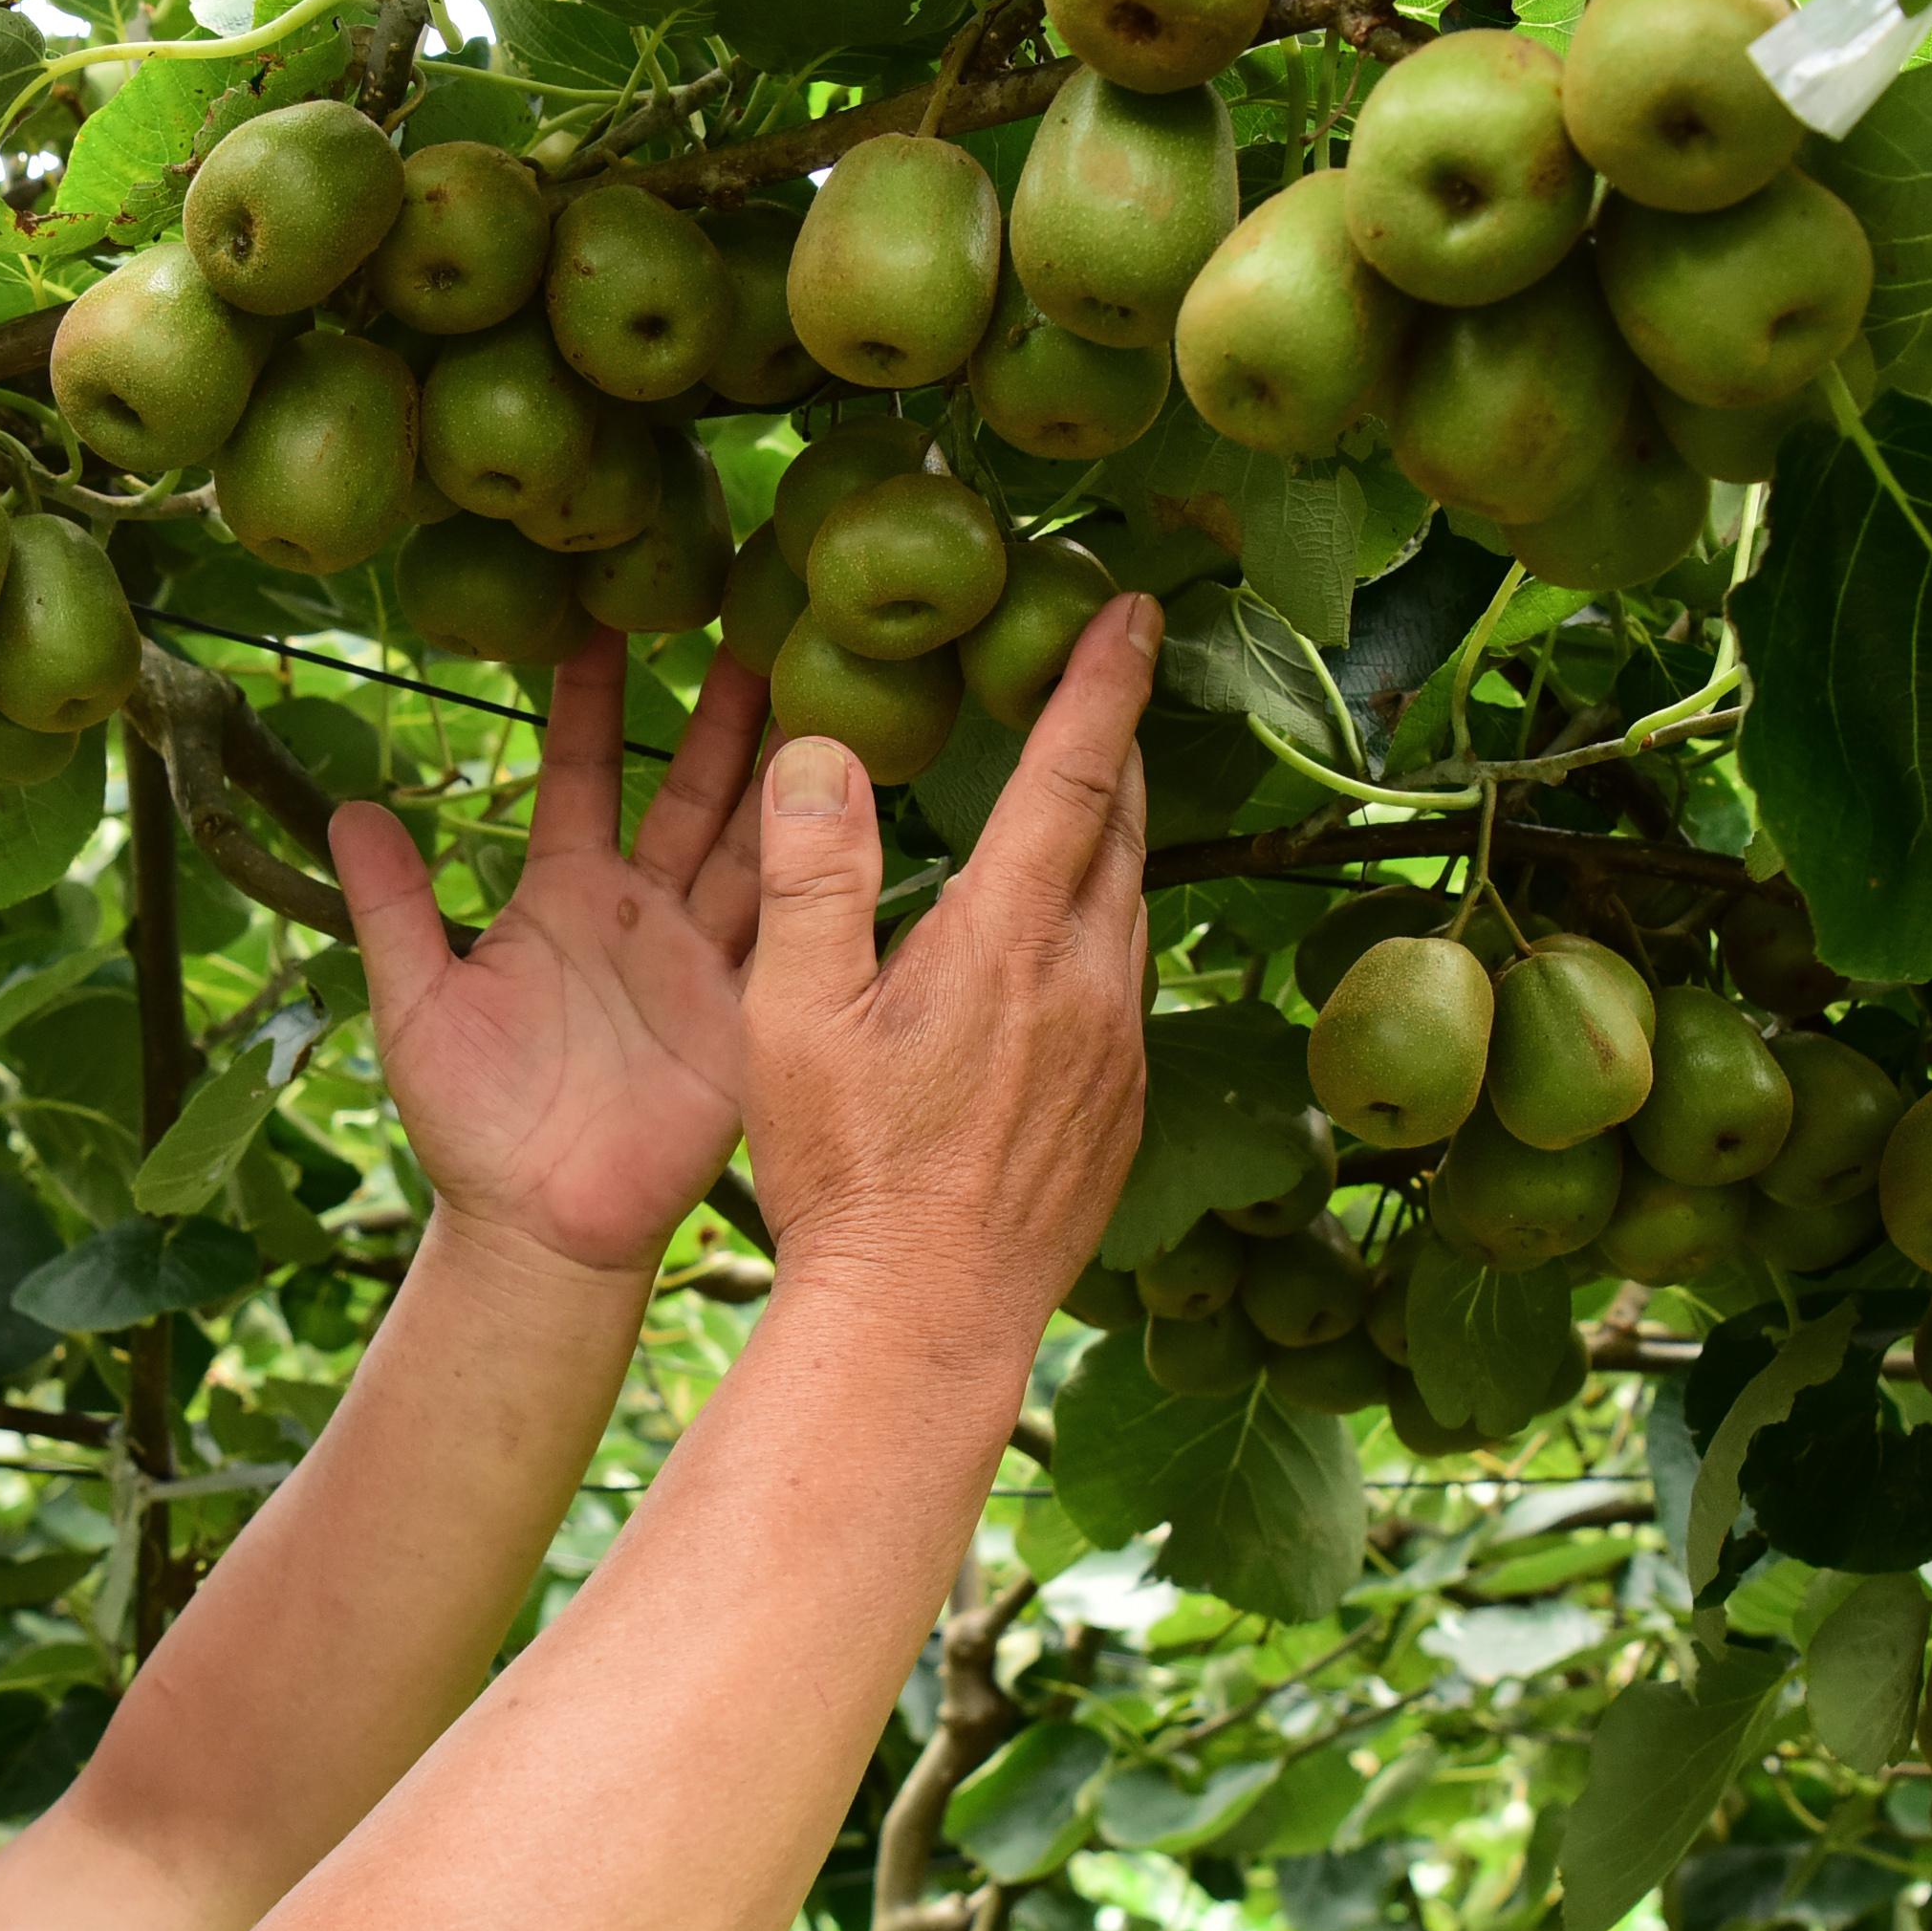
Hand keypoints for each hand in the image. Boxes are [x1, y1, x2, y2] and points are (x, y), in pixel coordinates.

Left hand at [327, 635, 767, 1278]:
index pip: (583, 771)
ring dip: (793, 768)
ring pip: (759, 841)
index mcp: (563, 895)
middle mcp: (643, 912)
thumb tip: (348, 808)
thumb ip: (394, 909)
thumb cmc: (470, 1126)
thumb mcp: (417, 1005)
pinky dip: (830, 872)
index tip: (600, 611)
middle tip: (757, 609)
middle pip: (695, 786)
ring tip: (830, 680)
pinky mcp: (751, 1014)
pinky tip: (863, 807)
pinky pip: (797, 933)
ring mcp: (705, 959)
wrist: (537, 1229)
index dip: (589, 697)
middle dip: (727, 705)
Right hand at [737, 595, 1159, 1326]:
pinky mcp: (1121, 1109)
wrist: (925, 1321)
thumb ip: (815, 876)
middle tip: (1103, 683)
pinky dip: (1101, 934)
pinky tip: (1059, 952)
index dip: (1105, 682)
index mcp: (1009, 940)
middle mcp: (1088, 982)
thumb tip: (820, 748)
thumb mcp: (795, 1018)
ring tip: (1084, 802)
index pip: (1076, 774)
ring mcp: (1117, 1050)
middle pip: (1123, 830)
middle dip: (1114, 748)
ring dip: (1113, 843)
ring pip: (1132, 910)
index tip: (1136, 609)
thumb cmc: (848, 1174)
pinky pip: (1125, 988)